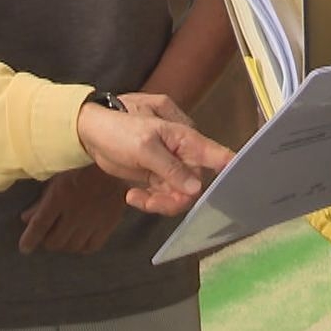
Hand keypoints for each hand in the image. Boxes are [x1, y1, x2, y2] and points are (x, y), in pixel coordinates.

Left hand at [19, 165, 127, 254]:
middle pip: (55, 241)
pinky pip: (91, 246)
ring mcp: (92, 221)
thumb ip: (41, 199)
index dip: (29, 240)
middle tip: (47, 234)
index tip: (25, 248)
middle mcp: (74, 213)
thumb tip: (26, 218)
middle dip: (47, 240)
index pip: (39, 225)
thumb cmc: (80, 164)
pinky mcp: (108, 224)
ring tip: (63, 236)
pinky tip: (79, 239)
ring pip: (72, 246)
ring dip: (64, 244)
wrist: (114, 162)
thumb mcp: (56, 177)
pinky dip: (82, 247)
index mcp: (59, 197)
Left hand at [74, 94, 231, 215]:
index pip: (216, 155)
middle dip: (175, 198)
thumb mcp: (144, 146)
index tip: (240, 187)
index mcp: (185, 139)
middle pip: (195, 185)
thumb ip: (170, 167)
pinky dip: (149, 201)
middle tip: (151, 202)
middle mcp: (183, 154)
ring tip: (136, 198)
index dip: (231, 170)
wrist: (90, 132)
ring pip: (179, 194)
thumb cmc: (118, 128)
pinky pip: (163, 196)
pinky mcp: (156, 177)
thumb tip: (196, 188)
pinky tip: (131, 196)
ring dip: (159, 202)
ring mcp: (170, 166)